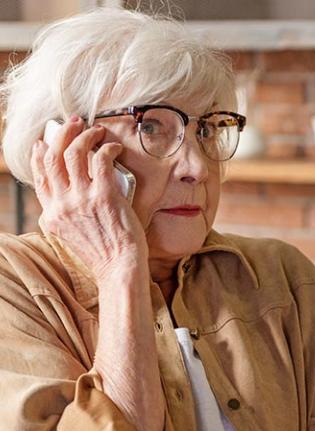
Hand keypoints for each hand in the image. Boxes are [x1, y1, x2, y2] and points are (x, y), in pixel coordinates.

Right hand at [30, 116, 146, 280]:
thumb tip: (74, 192)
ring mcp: (81, 199)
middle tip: (74, 123)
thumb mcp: (73, 235)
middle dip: (62, 134)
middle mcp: (62, 204)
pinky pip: (101, 160)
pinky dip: (107, 148)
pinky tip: (114, 147)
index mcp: (52, 214)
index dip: (41, 154)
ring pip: (73, 153)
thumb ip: (67, 213)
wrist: (119, 268)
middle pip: (53, 157)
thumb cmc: (104, 254)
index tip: (47, 142)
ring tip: (96, 130)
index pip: (39, 176)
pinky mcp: (104, 196)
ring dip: (84, 136)